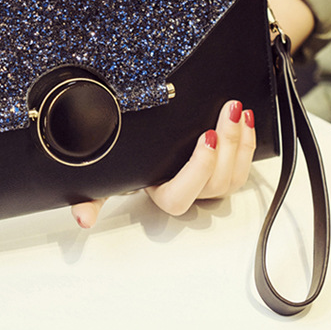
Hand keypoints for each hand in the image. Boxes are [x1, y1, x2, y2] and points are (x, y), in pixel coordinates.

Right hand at [71, 99, 255, 228]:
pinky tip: (246, 120)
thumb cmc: (134, 164)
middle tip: (227, 112)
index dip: (199, 169)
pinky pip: (244, 167)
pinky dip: (248, 143)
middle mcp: (191, 193)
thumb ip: (92, 197)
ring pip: (234, 175)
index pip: (182, 195)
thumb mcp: (110, 177)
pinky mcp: (226, 172)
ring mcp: (211, 184)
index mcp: (163, 194)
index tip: (204, 138)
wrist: (150, 152)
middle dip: (228, 145)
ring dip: (240, 142)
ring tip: (236, 111)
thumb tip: (81, 218)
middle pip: (217, 182)